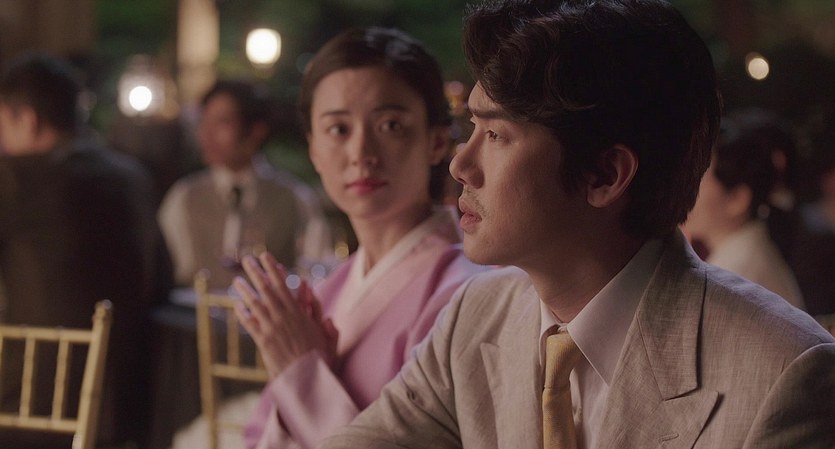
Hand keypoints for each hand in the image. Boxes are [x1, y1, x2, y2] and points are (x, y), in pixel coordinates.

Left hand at [233, 252, 337, 378]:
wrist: (307, 377)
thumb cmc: (319, 357)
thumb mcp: (325, 331)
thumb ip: (317, 309)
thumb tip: (309, 288)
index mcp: (298, 311)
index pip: (283, 284)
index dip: (274, 269)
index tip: (267, 256)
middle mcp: (283, 317)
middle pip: (266, 289)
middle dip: (256, 273)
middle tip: (247, 260)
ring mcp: (272, 328)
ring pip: (255, 304)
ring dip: (245, 291)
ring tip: (236, 280)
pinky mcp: (263, 342)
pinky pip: (250, 324)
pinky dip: (242, 314)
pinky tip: (236, 306)